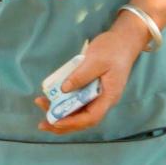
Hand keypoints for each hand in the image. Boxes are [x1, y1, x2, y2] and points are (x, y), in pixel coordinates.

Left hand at [32, 19, 148, 134]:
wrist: (123, 40)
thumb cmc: (113, 49)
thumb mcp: (96, 60)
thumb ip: (81, 75)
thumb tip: (64, 89)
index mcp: (109, 96)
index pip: (91, 117)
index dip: (72, 122)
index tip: (54, 122)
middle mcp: (103, 100)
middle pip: (83, 119)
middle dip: (63, 123)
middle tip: (42, 124)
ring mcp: (97, 95)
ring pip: (78, 111)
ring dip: (61, 113)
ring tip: (42, 105)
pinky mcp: (91, 89)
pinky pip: (77, 100)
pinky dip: (64, 102)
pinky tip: (50, 98)